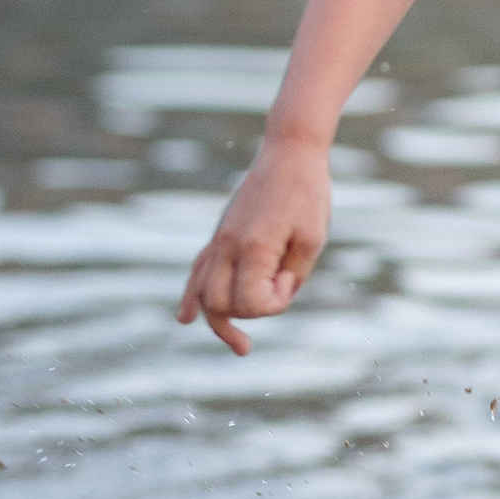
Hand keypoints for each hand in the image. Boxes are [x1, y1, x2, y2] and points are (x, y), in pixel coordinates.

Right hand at [177, 139, 330, 354]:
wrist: (289, 153)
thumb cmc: (307, 194)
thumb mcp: (313, 239)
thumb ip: (292, 275)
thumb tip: (271, 294)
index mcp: (252, 248)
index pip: (252, 303)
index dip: (277, 302)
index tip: (293, 274)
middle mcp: (227, 247)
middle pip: (221, 305)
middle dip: (249, 314)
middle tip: (281, 292)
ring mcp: (219, 240)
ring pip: (204, 294)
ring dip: (218, 322)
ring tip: (241, 346)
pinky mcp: (220, 234)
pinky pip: (198, 271)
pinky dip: (192, 297)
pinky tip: (186, 318)